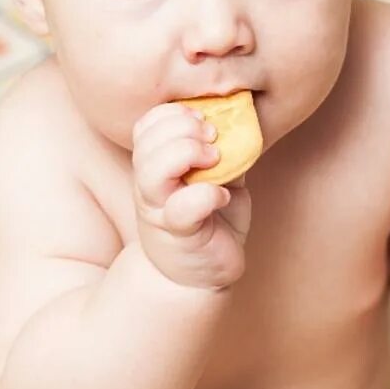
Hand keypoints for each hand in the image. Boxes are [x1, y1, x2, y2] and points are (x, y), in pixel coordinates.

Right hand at [131, 101, 251, 289]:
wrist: (202, 274)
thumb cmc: (211, 219)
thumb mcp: (220, 175)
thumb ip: (225, 149)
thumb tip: (242, 120)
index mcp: (156, 166)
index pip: (147, 126)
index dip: (173, 114)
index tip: (204, 118)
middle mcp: (150, 187)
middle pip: (148, 142)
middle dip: (184, 129)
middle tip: (213, 139)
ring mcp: (160, 211)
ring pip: (153, 171)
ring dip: (188, 154)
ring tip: (215, 159)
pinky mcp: (179, 234)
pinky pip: (183, 208)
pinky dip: (207, 195)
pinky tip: (224, 196)